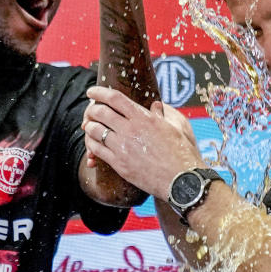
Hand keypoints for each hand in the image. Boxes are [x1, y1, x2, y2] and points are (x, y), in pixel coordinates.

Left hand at [83, 86, 204, 197]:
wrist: (181, 179)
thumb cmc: (181, 153)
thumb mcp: (174, 128)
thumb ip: (161, 115)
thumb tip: (155, 105)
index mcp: (144, 118)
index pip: (115, 98)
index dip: (99, 92)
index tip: (91, 92)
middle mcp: (131, 130)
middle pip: (101, 112)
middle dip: (91, 110)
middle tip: (90, 111)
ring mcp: (123, 147)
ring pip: (95, 130)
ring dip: (89, 126)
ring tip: (90, 126)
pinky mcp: (119, 164)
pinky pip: (97, 150)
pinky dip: (91, 144)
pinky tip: (93, 144)